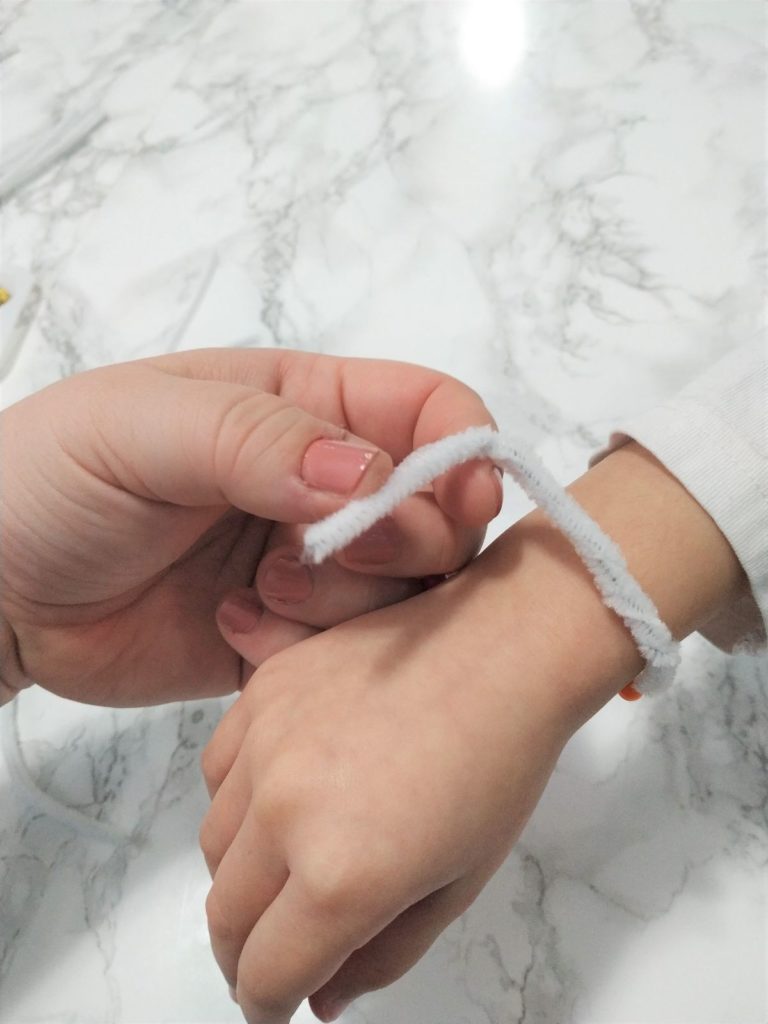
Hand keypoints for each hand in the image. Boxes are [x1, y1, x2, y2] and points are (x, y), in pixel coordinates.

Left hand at [0, 348, 500, 705]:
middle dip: (404, 542)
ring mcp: (310, 564)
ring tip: (258, 596)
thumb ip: (255, 439)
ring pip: (404, 591)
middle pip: (437, 513)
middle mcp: (321, 485)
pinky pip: (350, 655)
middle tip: (314, 557)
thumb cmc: (49, 480)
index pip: (428, 411)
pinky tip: (237, 634)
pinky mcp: (289, 636)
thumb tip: (370, 475)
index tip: (460, 501)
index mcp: (303, 407)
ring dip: (350, 602)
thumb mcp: (141, 427)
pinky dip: (311, 653)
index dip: (464, 451)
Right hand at [199, 439, 749, 1021]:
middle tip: (279, 950)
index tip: (278, 1002)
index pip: (266, 975)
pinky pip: (217, 769)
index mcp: (343, 876)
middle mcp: (287, 812)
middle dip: (246, 952)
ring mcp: (267, 743)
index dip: (269, 1004)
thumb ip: (380, 957)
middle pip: (224, 917)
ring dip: (240, 875)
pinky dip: (235, 800)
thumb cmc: (497, 768)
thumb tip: (320, 999)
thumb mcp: (454, 886)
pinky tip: (279, 796)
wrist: (499, 651)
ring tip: (288, 867)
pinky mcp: (262, 691)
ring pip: (212, 844)